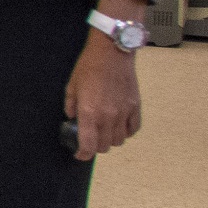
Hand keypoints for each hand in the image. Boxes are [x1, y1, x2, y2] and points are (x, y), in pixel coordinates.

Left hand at [65, 38, 140, 159]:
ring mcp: (124, 112)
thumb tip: (72, 118)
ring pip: (120, 140)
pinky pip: (133, 129)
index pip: (89, 145)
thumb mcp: (71, 86)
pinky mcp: (135, 106)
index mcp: (89, 112)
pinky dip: (126, 132)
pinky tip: (119, 127)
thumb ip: (71, 106)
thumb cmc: (89, 67)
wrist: (112, 52)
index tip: (79, 154)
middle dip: (95, 148)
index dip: (83, 154)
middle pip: (105, 146)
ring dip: (111, 141)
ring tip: (104, 133)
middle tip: (90, 141)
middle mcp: (108, 116)